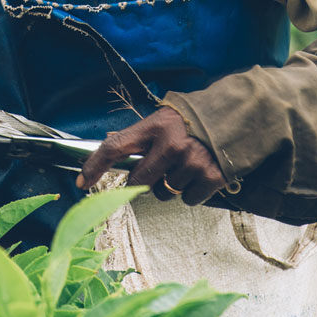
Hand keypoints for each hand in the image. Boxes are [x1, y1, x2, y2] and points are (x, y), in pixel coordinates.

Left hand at [75, 106, 224, 205]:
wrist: (235, 116)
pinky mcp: (211, 177)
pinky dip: (191, 193)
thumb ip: (139, 136)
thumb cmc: (191, 120)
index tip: (82, 182)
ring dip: (170, 187)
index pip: (115, 147)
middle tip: (158, 169)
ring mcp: (192, 162)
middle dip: (142, 181)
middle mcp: (172, 144)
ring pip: (164, 194)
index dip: (95, 166)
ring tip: (184, 166)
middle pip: (139, 181)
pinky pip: (188, 200)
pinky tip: (199, 174)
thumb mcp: (162, 119)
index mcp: (154, 127)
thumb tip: (109, 145)